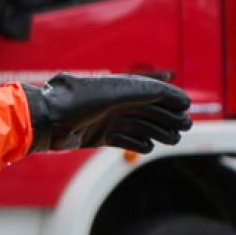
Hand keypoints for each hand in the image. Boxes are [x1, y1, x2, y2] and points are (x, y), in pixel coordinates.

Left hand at [21, 74, 191, 153]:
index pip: (153, 92)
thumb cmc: (79, 101)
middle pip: (150, 110)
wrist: (49, 120)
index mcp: (121, 88)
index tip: (187, 106)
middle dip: (169, 117)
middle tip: (186, 126)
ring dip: (158, 132)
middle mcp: (116, 103)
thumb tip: (170, 92)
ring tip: (174, 139)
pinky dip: (136, 143)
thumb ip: (143, 91)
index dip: (171, 98)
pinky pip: (124, 140)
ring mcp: (108, 120)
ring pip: (140, 126)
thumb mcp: (114, 93)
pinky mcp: (99, 136)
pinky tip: (147, 146)